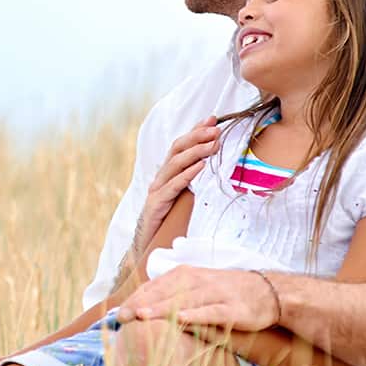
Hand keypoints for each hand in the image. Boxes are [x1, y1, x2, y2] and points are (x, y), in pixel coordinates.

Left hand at [117, 265, 280, 330]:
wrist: (268, 291)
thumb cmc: (226, 291)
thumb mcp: (197, 286)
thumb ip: (172, 293)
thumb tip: (142, 306)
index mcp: (185, 274)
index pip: (154, 286)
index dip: (134, 299)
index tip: (116, 313)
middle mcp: (197, 280)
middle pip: (164, 293)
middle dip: (140, 304)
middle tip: (119, 318)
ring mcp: (214, 293)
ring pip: (183, 301)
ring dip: (160, 308)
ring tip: (140, 316)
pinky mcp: (231, 308)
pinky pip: (210, 312)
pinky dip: (194, 315)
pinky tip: (179, 319)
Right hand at [130, 118, 219, 257]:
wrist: (149, 247)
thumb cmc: (168, 223)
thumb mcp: (184, 198)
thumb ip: (192, 182)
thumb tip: (210, 167)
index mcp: (167, 175)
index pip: (181, 146)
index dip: (195, 131)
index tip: (212, 119)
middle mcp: (160, 178)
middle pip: (176, 150)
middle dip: (196, 136)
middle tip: (215, 128)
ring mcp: (157, 190)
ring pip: (175, 164)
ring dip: (195, 152)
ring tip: (213, 144)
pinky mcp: (156, 204)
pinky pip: (173, 186)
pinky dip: (187, 174)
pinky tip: (201, 166)